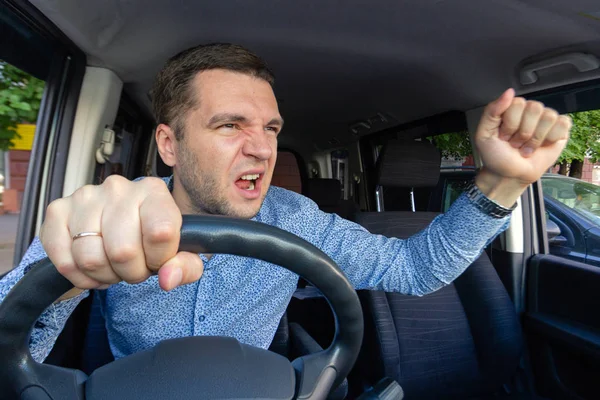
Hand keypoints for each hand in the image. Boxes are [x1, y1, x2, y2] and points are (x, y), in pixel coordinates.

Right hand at [40, 175, 203, 298]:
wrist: (122, 225)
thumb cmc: (152, 238)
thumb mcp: (180, 253)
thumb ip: (186, 267)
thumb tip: (168, 278)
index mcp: (154, 191)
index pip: (160, 233)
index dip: (159, 259)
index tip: (158, 259)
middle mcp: (119, 188)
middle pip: (122, 251)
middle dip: (131, 272)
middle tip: (134, 266)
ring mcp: (85, 197)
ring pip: (90, 258)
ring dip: (105, 274)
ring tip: (114, 265)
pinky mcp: (58, 211)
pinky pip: (64, 260)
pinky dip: (80, 276)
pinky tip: (93, 268)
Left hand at [473, 88, 571, 205]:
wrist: (508, 175)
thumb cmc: (496, 155)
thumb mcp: (483, 134)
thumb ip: (492, 111)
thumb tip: (509, 92)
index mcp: (511, 108)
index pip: (518, 103)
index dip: (510, 124)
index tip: (503, 137)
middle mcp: (529, 111)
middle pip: (535, 108)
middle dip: (523, 132)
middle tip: (516, 143)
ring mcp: (545, 120)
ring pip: (548, 117)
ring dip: (535, 139)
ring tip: (526, 146)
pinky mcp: (559, 130)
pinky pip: (563, 123)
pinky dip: (551, 139)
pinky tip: (542, 146)